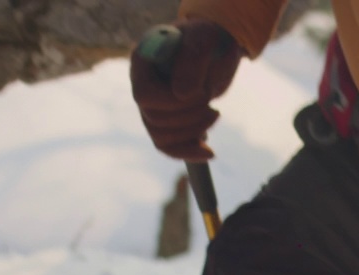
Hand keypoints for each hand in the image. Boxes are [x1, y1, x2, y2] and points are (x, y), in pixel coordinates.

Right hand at [130, 19, 241, 160]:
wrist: (215, 47)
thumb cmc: (207, 37)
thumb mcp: (204, 38)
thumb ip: (192, 59)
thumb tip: (181, 94)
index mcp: (143, 62)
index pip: (144, 96)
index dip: (173, 103)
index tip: (201, 92)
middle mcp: (142, 85)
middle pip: (154, 120)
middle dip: (190, 116)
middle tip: (211, 99)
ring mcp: (153, 105)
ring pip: (161, 137)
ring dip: (193, 132)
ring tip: (215, 114)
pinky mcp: (168, 120)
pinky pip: (169, 146)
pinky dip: (188, 152)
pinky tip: (209, 153)